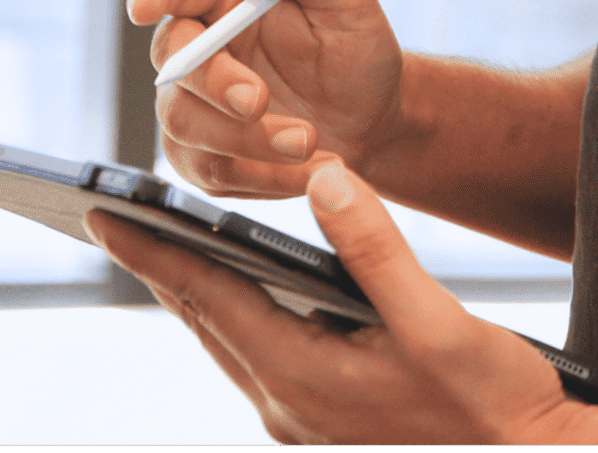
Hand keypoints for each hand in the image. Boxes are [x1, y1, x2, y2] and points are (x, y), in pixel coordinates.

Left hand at [85, 159, 597, 444]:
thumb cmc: (494, 401)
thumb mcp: (439, 319)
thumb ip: (376, 247)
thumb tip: (325, 176)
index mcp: (304, 377)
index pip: (209, 299)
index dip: (153, 253)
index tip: (103, 215)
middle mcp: (291, 405)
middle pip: (207, 322)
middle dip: (161, 266)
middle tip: (116, 218)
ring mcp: (306, 419)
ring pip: (232, 341)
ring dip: (198, 290)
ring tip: (166, 244)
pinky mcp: (328, 421)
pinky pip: (263, 356)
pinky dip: (241, 313)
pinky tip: (248, 288)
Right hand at [129, 0, 409, 198]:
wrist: (372, 116)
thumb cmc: (354, 45)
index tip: (142, 8)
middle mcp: (199, 48)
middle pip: (172, 62)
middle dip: (213, 83)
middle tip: (259, 101)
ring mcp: (195, 105)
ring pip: (186, 125)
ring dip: (247, 140)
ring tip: (310, 142)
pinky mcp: (204, 157)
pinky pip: (211, 173)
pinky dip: (262, 176)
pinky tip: (306, 170)